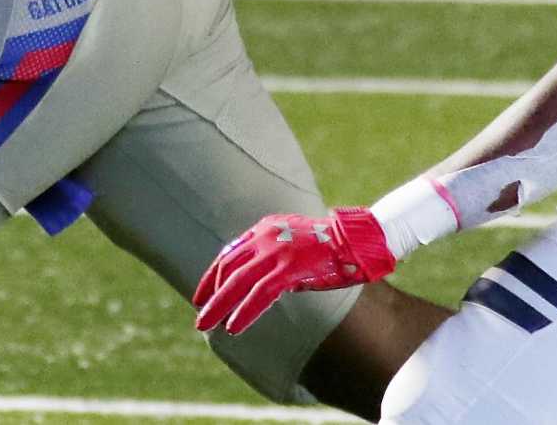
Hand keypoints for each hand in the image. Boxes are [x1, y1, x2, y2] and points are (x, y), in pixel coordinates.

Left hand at [191, 208, 395, 334]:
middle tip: (199, 315)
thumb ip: (276, 257)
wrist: (357, 239)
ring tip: (206, 325)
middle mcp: (266, 237)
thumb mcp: (295, 244)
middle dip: (211, 293)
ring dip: (219, 306)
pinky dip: (245, 311)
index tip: (202, 294)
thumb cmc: (332, 245)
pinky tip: (233, 327)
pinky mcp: (290, 268)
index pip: (230, 254)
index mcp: (265, 229)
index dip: (213, 275)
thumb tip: (265, 282)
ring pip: (238, 282)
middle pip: (228, 268)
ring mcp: (277, 252)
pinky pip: (260, 294)